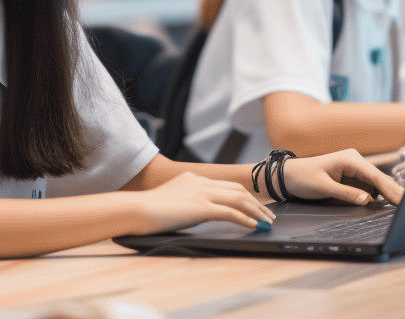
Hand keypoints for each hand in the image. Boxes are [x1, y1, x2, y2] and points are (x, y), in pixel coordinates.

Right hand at [127, 172, 275, 233]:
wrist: (136, 209)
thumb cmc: (148, 210)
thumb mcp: (171, 199)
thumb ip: (186, 200)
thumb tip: (195, 210)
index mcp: (193, 178)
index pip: (226, 185)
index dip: (244, 194)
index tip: (255, 204)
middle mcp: (200, 181)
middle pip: (237, 189)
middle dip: (256, 202)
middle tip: (268, 214)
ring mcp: (201, 193)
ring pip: (238, 199)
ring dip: (255, 211)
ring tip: (266, 221)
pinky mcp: (200, 207)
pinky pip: (229, 212)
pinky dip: (244, 218)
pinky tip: (253, 225)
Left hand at [276, 149, 404, 204]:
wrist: (288, 175)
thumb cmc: (302, 178)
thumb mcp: (323, 187)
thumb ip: (346, 193)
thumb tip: (368, 200)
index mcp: (349, 159)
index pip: (375, 176)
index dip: (391, 190)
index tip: (403, 201)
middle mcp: (355, 161)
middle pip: (380, 179)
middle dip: (395, 192)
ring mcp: (355, 169)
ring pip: (377, 183)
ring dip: (389, 194)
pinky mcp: (353, 177)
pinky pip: (370, 186)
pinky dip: (380, 194)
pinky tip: (390, 203)